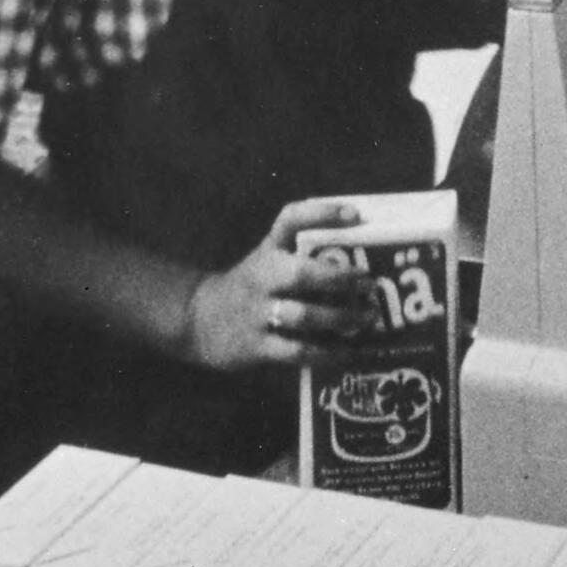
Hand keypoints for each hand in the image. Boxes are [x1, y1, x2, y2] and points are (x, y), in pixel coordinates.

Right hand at [179, 199, 374, 369]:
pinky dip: (326, 353)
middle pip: (300, 272)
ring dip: (339, 318)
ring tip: (366, 317)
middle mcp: (261, 277)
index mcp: (268, 250)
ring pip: (301, 315)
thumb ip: (303, 258)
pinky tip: (347, 351)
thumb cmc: (252, 288)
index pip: (290, 220)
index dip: (322, 214)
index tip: (354, 213)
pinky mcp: (255, 345)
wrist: (197, 319)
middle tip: (369, 283)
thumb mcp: (268, 262)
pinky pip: (296, 350)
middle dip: (339, 278)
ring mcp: (256, 312)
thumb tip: (364, 265)